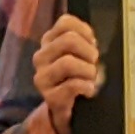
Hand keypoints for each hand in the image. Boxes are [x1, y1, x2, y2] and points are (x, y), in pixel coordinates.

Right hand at [31, 10, 102, 131]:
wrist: (68, 110)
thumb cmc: (77, 77)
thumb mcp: (80, 54)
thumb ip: (83, 40)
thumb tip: (91, 39)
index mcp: (49, 41)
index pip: (65, 23)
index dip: (85, 31)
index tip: (92, 44)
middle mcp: (41, 56)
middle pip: (68, 40)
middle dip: (88, 51)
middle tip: (93, 64)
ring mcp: (42, 77)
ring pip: (68, 62)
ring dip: (88, 70)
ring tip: (91, 79)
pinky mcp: (49, 96)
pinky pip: (72, 85)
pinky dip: (86, 86)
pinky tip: (89, 91)